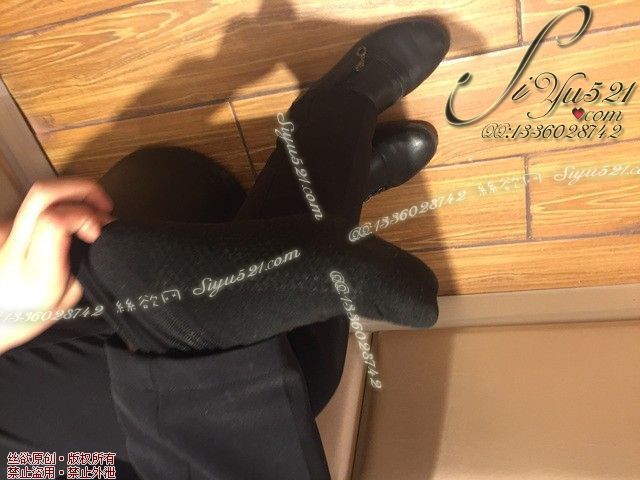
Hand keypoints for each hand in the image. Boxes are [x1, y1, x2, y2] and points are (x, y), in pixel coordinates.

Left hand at [0, 179, 113, 353]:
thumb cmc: (26, 314)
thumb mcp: (68, 298)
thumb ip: (84, 262)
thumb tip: (99, 231)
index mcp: (35, 271)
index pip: (54, 221)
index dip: (83, 216)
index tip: (97, 231)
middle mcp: (14, 247)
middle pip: (43, 194)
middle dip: (82, 188)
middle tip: (102, 203)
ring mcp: (3, 233)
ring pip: (40, 196)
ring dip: (71, 198)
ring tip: (85, 216)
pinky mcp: (1, 228)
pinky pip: (35, 209)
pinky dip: (57, 210)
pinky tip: (64, 226)